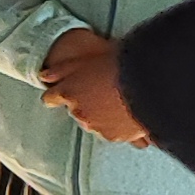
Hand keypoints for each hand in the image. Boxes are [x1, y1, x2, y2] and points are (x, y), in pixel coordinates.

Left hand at [39, 28, 149, 145]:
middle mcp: (78, 111)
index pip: (51, 98)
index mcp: (68, 91)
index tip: (64, 92)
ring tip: (119, 100)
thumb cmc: (120, 65)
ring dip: (100, 114)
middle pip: (75, 109)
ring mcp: (95, 125)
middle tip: (103, 90)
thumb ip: (63, 70)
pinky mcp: (113, 136)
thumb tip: (43, 76)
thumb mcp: (88, 59)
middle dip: (85, 102)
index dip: (58, 93)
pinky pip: (111, 131)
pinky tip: (128, 112)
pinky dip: (116, 125)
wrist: (151, 83)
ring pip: (92, 121)